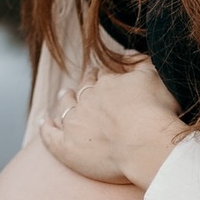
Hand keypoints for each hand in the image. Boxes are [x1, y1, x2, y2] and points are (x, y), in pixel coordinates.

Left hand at [40, 60, 188, 190]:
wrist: (146, 146)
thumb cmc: (156, 113)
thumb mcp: (155, 78)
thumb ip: (141, 62)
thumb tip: (127, 52)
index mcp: (107, 83)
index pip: (102, 76)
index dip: (103, 76)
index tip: (103, 76)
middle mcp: (88, 99)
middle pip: (83, 89)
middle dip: (84, 84)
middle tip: (85, 84)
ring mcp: (74, 122)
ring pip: (66, 106)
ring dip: (65, 99)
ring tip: (64, 95)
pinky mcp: (66, 147)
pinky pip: (50, 134)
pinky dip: (45, 127)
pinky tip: (42, 122)